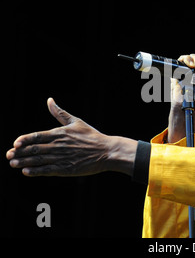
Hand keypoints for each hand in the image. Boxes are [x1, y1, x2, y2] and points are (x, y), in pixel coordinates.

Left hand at [6, 98, 136, 176]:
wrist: (106, 151)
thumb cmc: (92, 136)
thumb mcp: (76, 122)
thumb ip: (60, 113)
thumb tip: (49, 100)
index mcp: (60, 133)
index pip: (36, 136)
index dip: (24, 140)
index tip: (15, 143)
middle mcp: (58, 146)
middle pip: (34, 149)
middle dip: (19, 152)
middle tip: (8, 155)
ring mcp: (61, 158)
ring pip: (38, 160)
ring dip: (23, 162)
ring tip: (13, 163)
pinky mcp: (66, 169)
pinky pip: (47, 170)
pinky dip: (35, 171)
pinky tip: (26, 172)